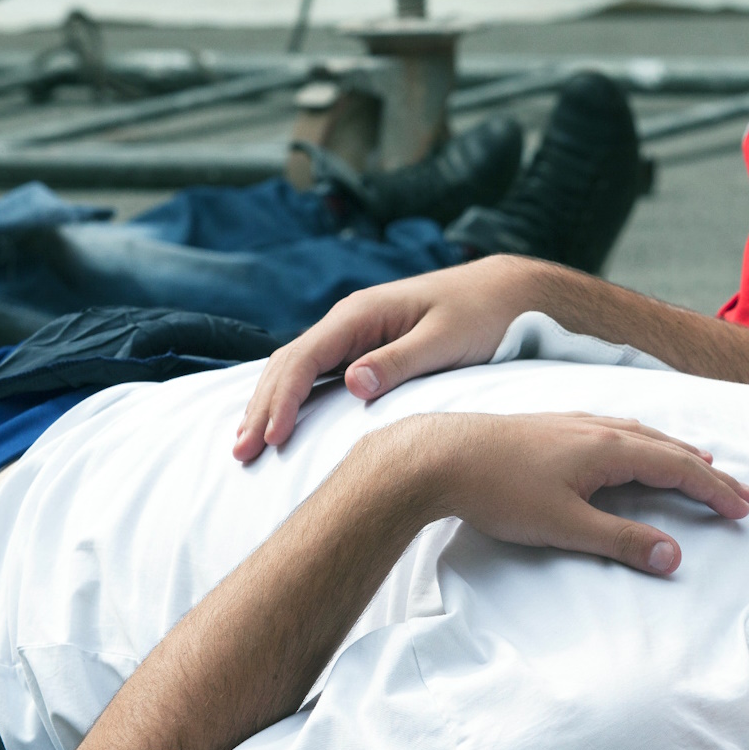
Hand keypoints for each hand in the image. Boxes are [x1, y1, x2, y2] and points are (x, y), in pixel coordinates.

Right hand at [234, 259, 535, 462]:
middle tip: (240, 455)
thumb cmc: (483, 315)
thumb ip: (400, 361)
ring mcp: (354, 335)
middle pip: (288, 365)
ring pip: (297, 371)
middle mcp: (349, 321)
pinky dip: (293, 400)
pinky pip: (317, 376)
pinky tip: (281, 426)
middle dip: (261, 408)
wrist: (507, 294)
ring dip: (269, 406)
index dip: (282, 400)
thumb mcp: (447, 339)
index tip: (271, 439)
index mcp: (361, 314)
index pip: (304, 359)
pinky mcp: (365, 349)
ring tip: (247, 447)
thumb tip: (353, 383)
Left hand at [398, 412, 748, 574]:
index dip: (714, 490)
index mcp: (609, 449)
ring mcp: (574, 424)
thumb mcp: (565, 526)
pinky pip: (614, 428)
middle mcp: (598, 428)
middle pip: (667, 449)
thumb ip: (621, 541)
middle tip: (739, 491)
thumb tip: (673, 556)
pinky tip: (629, 442)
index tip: (742, 508)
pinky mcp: (550, 427)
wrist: (437, 456)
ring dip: (675, 451)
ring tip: (698, 460)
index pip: (679, 469)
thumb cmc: (498, 491)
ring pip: (640, 434)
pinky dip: (641, 439)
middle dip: (706, 472)